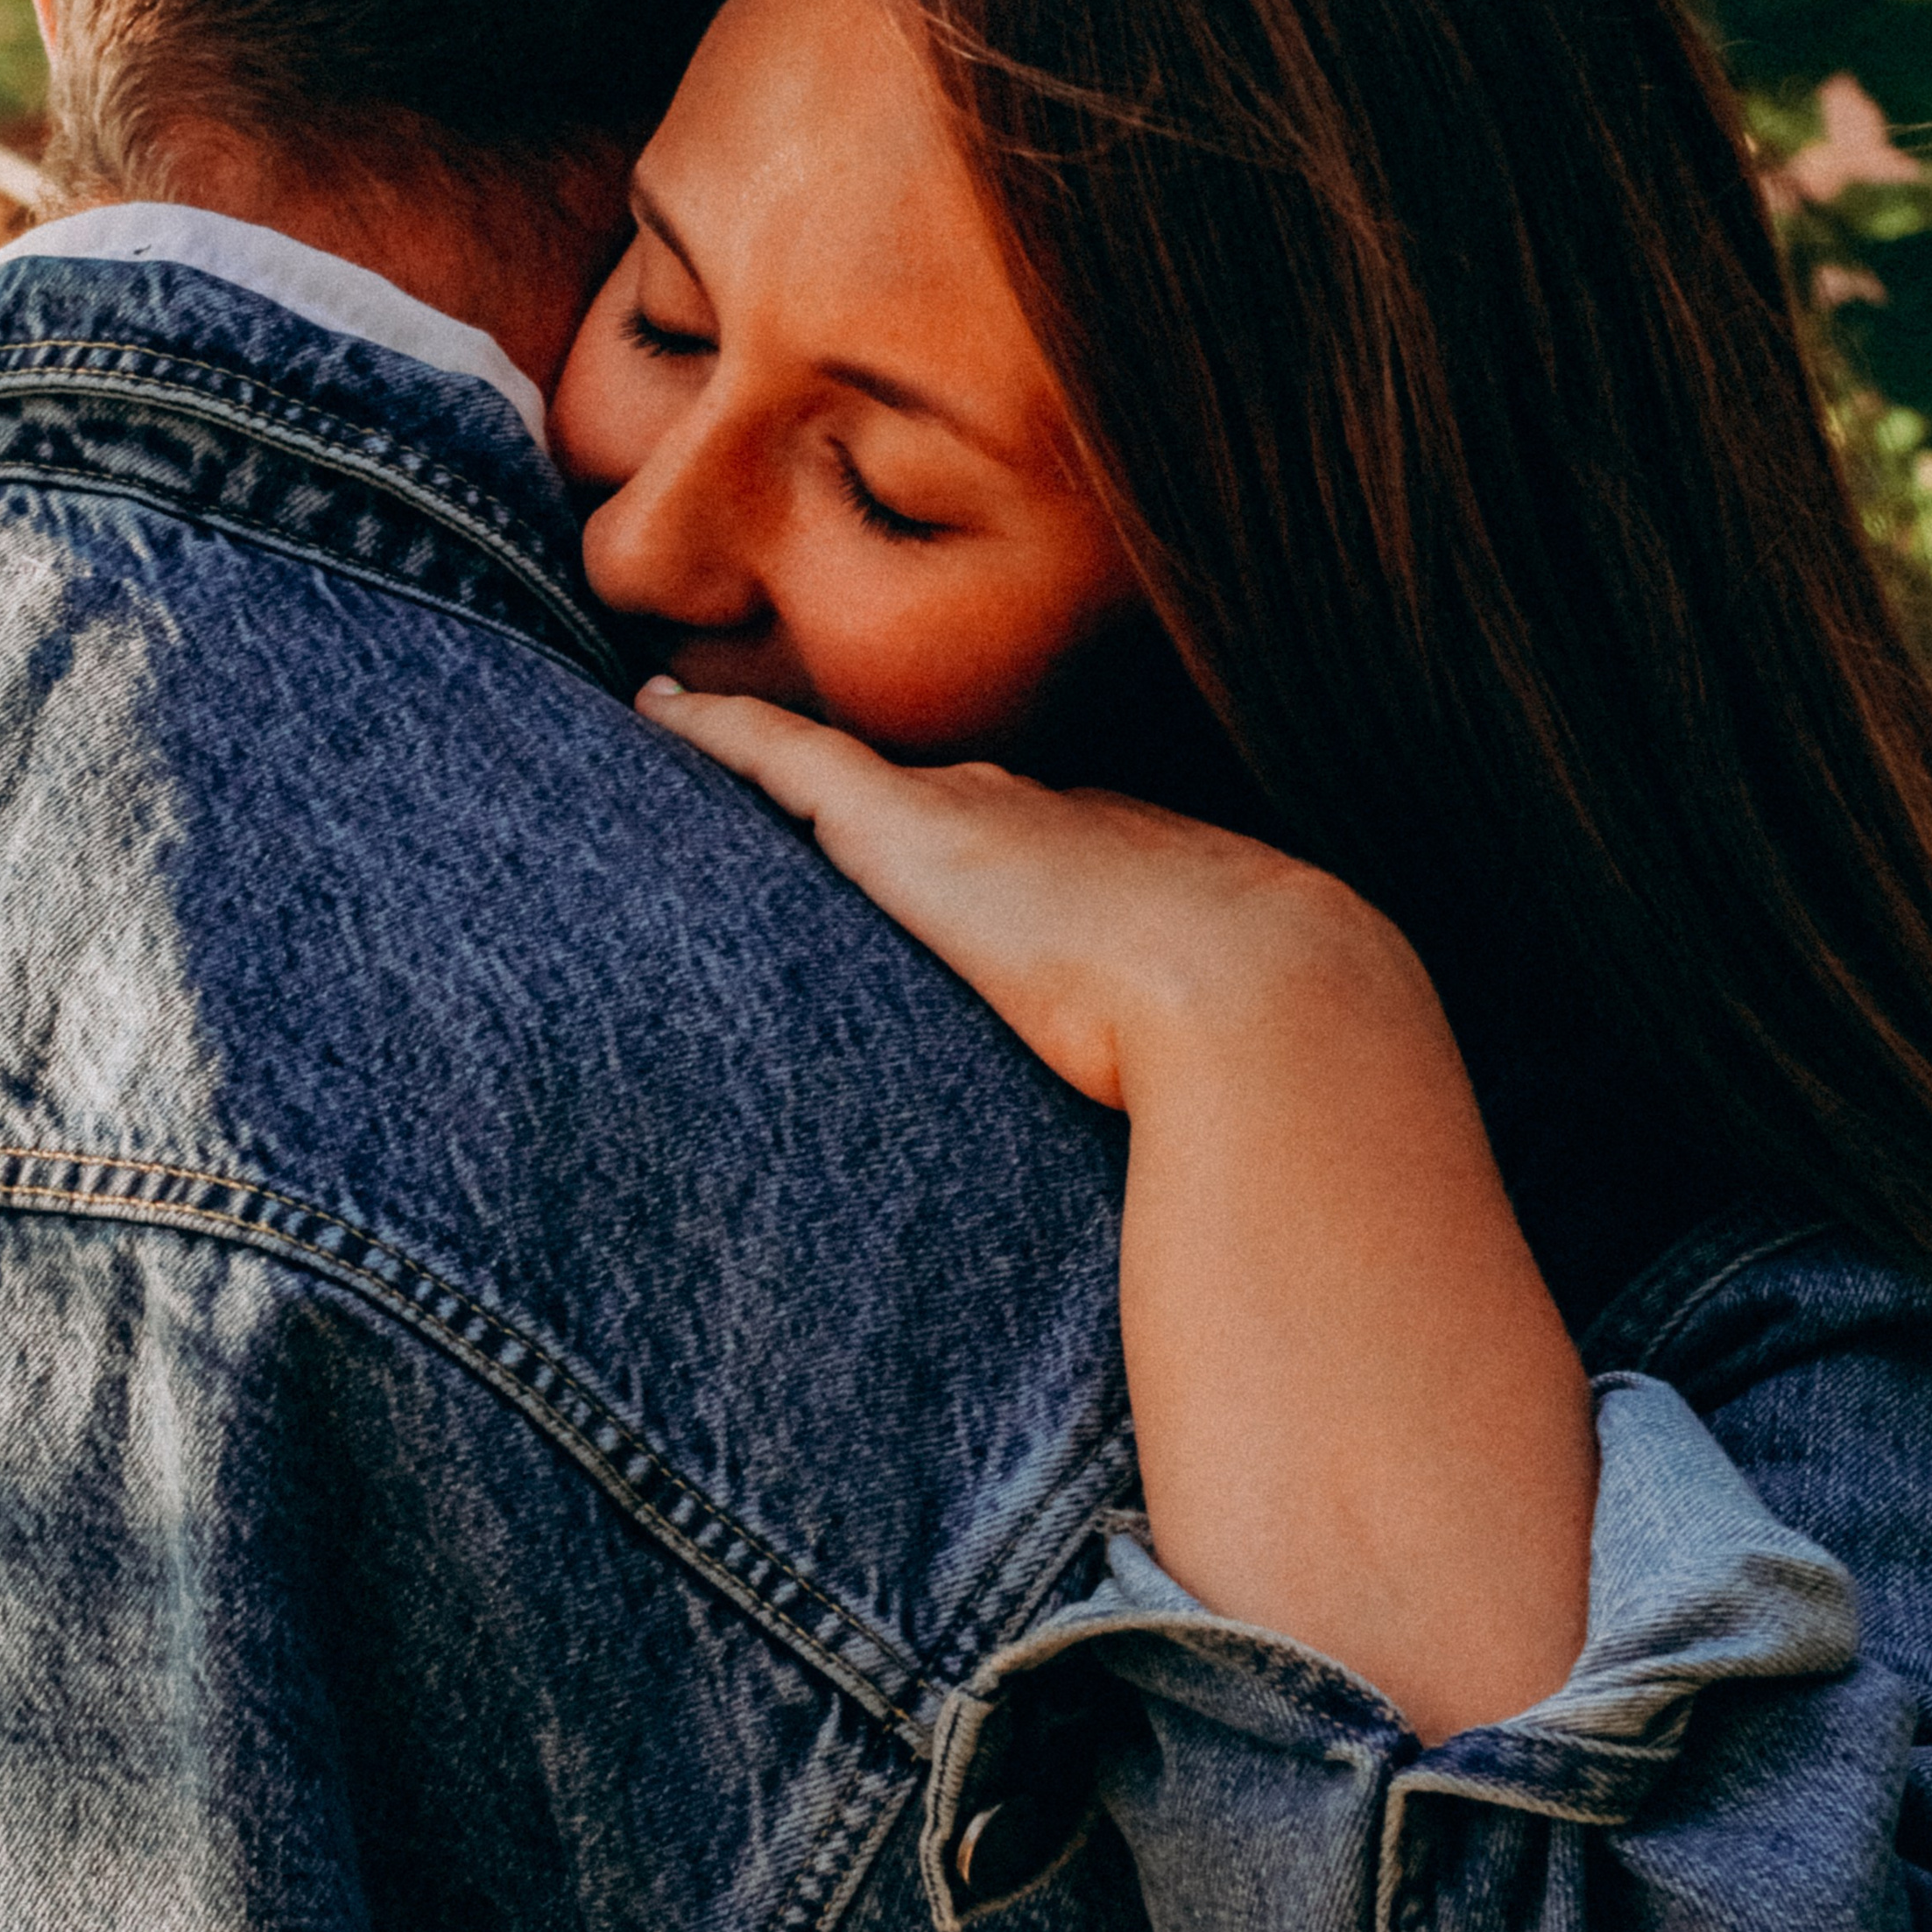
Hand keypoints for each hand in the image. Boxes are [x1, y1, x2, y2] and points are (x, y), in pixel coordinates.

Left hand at [635, 678, 1417, 1115]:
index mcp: (1125, 875)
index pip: (1031, 851)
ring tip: (697, 739)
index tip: (941, 879)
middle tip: (805, 804)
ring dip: (779, 760)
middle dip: (879, 805)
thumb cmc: (1272, 1062)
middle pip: (939, 801)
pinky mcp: (904, 828)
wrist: (1270, 1002)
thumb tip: (1198, 1218)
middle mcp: (1046, 821)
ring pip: (849, 773)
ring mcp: (974, 814)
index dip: (977, 862)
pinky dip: (720, 732)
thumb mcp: (1228, 1074)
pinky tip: (659, 713)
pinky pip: (781, 757)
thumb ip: (1184, 1115)